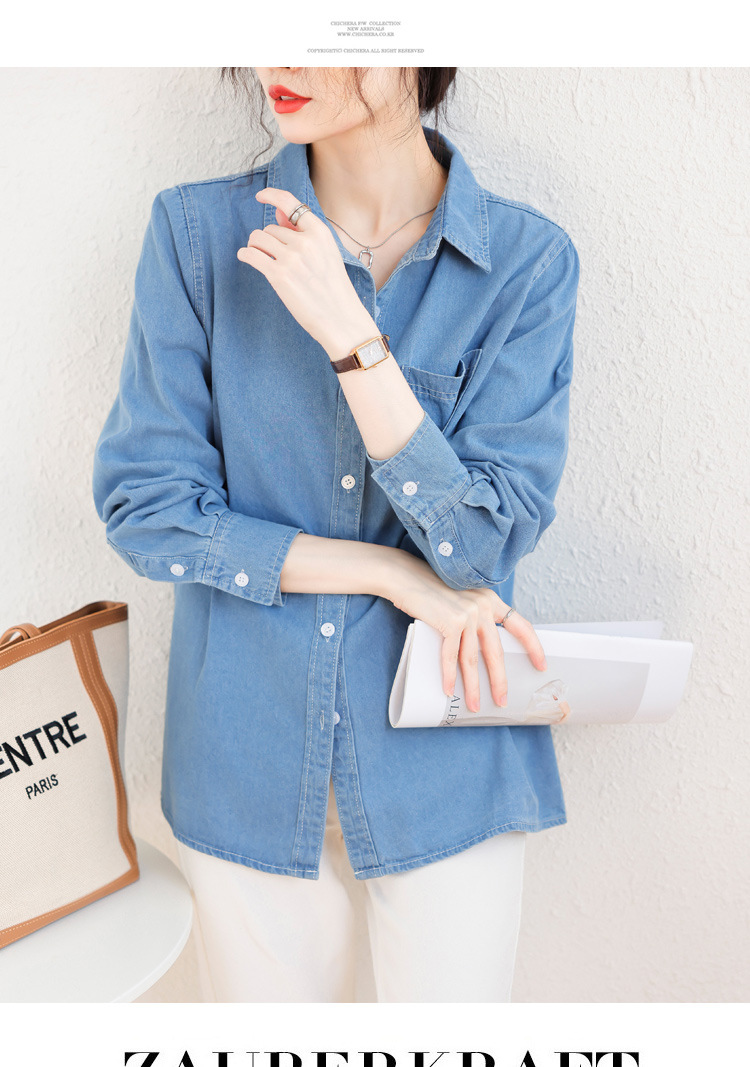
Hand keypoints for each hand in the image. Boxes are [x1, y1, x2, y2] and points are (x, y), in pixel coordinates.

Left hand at [237, 187, 370, 351]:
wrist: (340, 318)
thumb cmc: (333, 288)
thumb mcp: (325, 254)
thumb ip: (302, 233)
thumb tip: (277, 213)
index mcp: (320, 233)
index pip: (290, 203)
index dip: (272, 196)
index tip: (261, 197)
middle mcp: (305, 242)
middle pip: (270, 228)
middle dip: (268, 240)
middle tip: (275, 257)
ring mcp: (291, 258)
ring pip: (258, 238)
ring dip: (255, 247)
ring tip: (263, 259)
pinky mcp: (278, 275)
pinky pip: (250, 254)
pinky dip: (245, 255)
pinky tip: (248, 259)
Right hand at [387, 555, 547, 712]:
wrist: (405, 577)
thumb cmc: (431, 590)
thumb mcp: (462, 598)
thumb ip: (475, 616)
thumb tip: (482, 648)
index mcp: (490, 600)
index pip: (521, 626)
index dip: (533, 647)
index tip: (541, 666)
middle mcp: (482, 606)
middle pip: (496, 652)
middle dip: (499, 680)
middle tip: (502, 701)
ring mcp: (467, 613)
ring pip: (472, 659)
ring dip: (473, 686)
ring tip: (474, 704)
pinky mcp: (449, 621)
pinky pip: (451, 655)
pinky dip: (449, 675)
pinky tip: (449, 690)